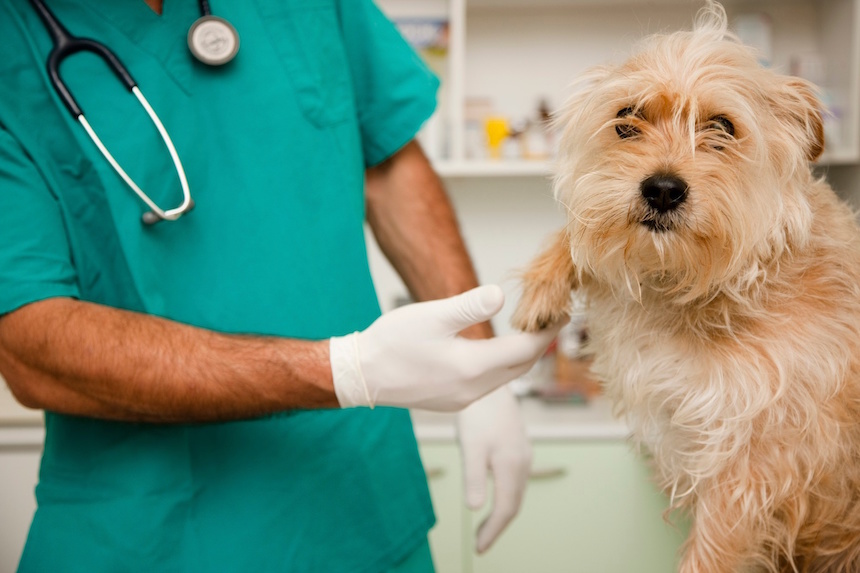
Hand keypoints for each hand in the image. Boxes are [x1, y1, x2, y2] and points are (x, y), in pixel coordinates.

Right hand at [329, 285, 562, 410]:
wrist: (361, 375)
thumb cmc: (392, 342)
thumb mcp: (432, 315)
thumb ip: (470, 306)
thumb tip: (501, 295)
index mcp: (472, 367)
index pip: (525, 350)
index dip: (547, 331)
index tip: (561, 313)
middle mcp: (473, 389)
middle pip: (521, 367)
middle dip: (540, 344)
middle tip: (553, 320)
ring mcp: (463, 400)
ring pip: (506, 378)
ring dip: (521, 357)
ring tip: (529, 332)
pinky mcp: (452, 402)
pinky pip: (488, 384)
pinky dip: (501, 367)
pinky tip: (496, 353)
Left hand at [457, 385, 530, 553]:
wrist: (491, 383)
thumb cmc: (477, 413)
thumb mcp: (470, 446)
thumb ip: (473, 477)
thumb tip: (474, 508)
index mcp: (511, 466)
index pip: (506, 509)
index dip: (493, 531)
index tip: (479, 548)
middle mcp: (522, 462)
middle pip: (514, 504)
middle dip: (498, 526)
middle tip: (480, 543)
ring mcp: (523, 454)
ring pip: (516, 492)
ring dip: (502, 511)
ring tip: (485, 526)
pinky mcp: (518, 446)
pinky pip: (515, 479)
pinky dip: (505, 495)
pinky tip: (493, 494)